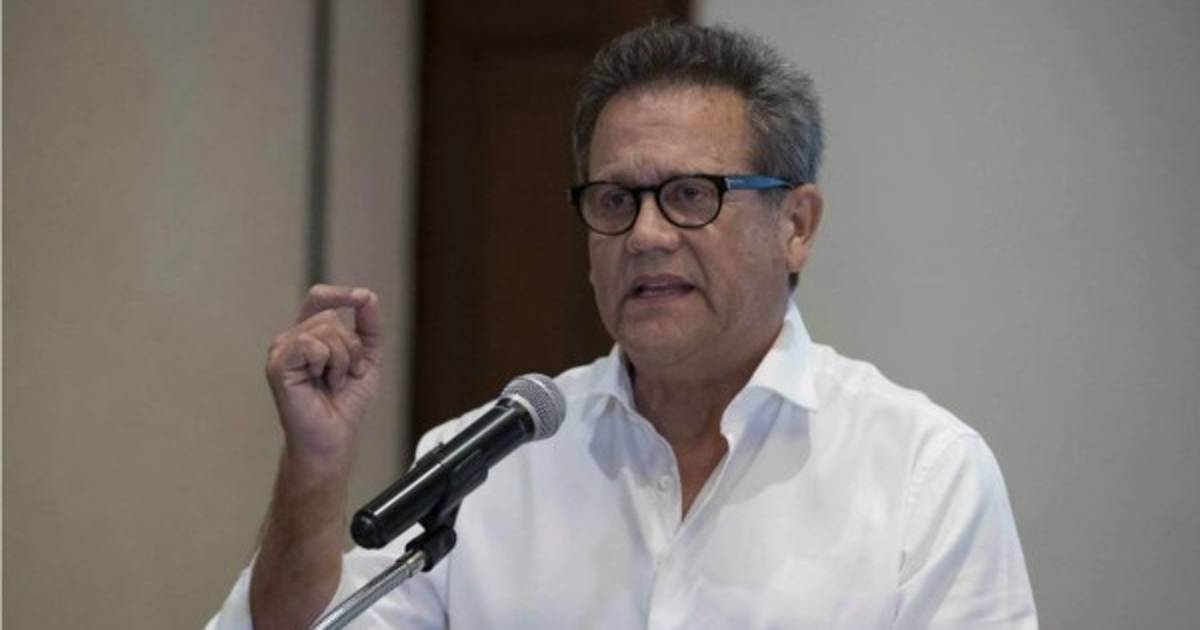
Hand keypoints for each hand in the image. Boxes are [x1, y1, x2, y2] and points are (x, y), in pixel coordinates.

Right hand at [265, 284, 382, 467]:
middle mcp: (292, 339)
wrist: (334, 438)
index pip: (320, 298)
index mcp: (309, 335)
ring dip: (342, 360)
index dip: (341, 294)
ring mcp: (282, 350)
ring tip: (332, 382)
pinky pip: (312, 345)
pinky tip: (320, 382)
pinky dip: (327, 364)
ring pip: (326, 330)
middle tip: (343, 376)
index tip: (363, 298)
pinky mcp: (278, 364)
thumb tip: (367, 297)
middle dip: (352, 348)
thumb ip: (369, 326)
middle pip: (331, 317)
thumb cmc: (345, 404)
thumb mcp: (367, 359)